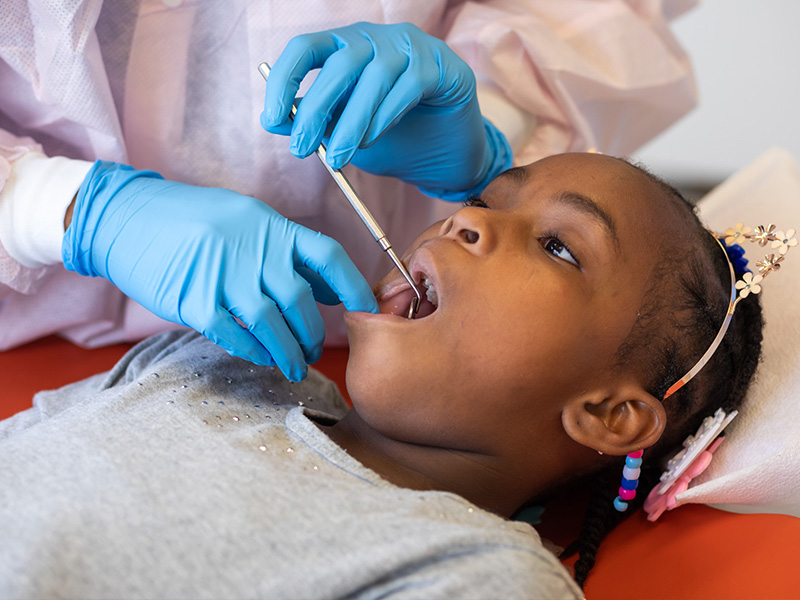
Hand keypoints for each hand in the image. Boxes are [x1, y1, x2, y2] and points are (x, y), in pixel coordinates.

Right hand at [62, 161, 377, 380]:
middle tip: (312, 349)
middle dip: (313, 334)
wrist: (126, 217)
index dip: (353, 287)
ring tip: (293, 365)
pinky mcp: (194, 301)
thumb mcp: (247, 219)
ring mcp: (223, 277)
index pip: (328, 257)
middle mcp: (253, 251)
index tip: (366, 310)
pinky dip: (253, 352)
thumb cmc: (193, 220)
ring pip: (272, 326)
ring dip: (288, 353)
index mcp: (271, 227)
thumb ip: (287, 252)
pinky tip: (260, 357)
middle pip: (301, 302)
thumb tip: (330, 288)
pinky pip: (235, 337)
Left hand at [261, 22, 510, 200]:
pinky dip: (384, 116)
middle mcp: (376, 39)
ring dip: (351, 121)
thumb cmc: (394, 140)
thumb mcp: (345, 132)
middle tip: (301, 150)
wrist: (448, 154)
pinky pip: (408, 87)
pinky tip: (371, 142)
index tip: (271, 120)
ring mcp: (411, 48)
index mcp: (345, 47)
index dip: (285, 81)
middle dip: (315, 109)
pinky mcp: (441, 66)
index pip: (306, 49)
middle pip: (339, 63)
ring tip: (338, 158)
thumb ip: (318, 123)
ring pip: (374, 76)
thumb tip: (278, 121)